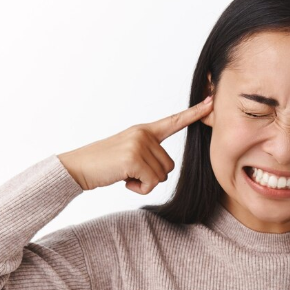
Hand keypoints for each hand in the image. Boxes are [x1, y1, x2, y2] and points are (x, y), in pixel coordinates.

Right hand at [58, 95, 213, 191]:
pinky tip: (123, 180)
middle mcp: (144, 134)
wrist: (77, 167)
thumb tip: (165, 167)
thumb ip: (148, 152)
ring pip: (161, 175)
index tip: (211, 101)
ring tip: (124, 174)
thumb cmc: (104, 165)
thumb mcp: (129, 153)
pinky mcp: (134, 158)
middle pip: (169, 165)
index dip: (194, 113)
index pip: (173, 121)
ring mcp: (139, 144)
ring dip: (144, 182)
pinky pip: (152, 183)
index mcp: (144, 131)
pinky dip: (139, 188)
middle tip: (129, 171)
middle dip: (151, 176)